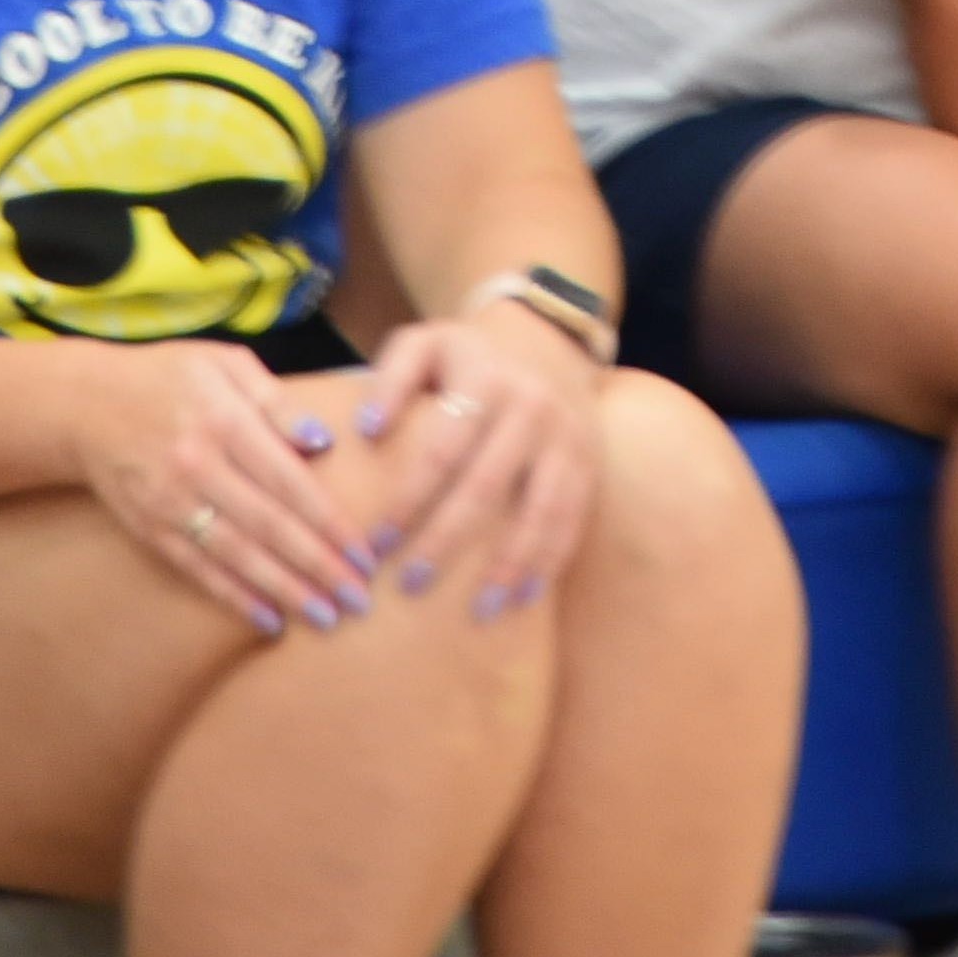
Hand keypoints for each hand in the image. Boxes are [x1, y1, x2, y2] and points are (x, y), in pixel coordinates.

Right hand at [77, 341, 382, 633]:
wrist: (86, 404)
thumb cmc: (169, 378)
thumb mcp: (226, 364)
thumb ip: (276, 400)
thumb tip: (322, 441)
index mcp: (225, 420)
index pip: (290, 481)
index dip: (331, 522)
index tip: (367, 554)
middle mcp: (199, 465)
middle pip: (269, 525)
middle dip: (319, 567)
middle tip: (359, 600)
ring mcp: (171, 502)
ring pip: (237, 555)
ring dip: (284, 590)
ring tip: (326, 617)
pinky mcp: (150, 529)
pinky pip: (198, 570)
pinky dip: (234, 597)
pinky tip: (268, 620)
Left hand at [333, 301, 606, 620]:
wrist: (548, 346)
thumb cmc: (468, 358)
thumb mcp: (424, 345)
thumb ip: (390, 378)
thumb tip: (368, 430)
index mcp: (486, 380)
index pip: (442, 450)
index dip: (409, 500)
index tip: (378, 545)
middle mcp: (531, 408)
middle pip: (486, 487)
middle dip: (447, 542)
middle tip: (411, 587)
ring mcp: (566, 438)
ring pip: (540, 510)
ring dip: (509, 565)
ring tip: (478, 611)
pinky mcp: (589, 463)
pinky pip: (572, 519)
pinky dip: (550, 561)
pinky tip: (523, 596)